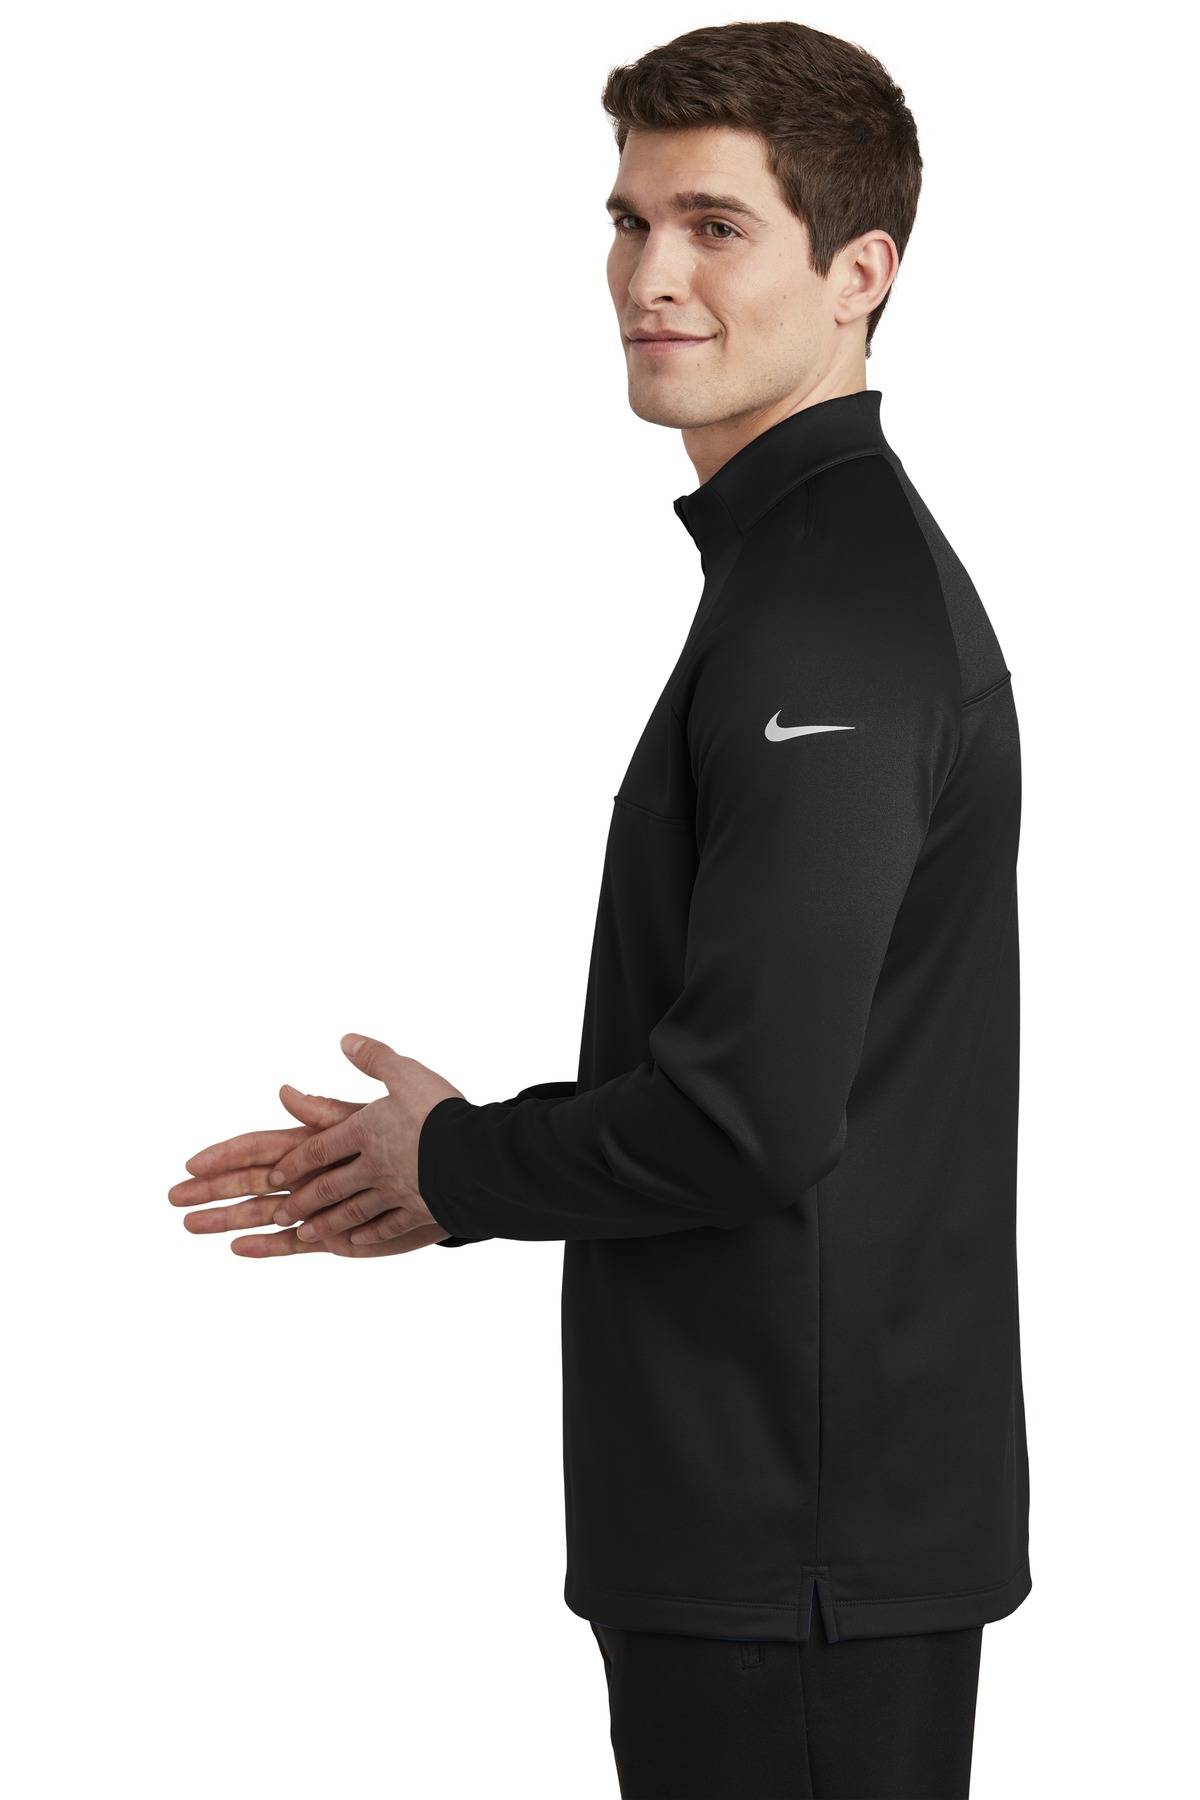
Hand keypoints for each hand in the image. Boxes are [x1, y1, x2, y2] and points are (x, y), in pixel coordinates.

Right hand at [169, 1083, 390, 1255]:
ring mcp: (319, 1208)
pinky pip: (294, 1243)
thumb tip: (284, 1090)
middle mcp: (309, 1177)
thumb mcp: (364, 1119)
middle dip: (211, 1189)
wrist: (450, 1176)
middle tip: (173, 1197)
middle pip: (250, 1183)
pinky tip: (237, 1247)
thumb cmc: (412, 1137)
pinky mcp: (335, 1236)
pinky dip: (266, 1246)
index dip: (225, 1155)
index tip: (191, 1162)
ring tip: (190, 1226)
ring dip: (227, 1218)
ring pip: (263, 1214)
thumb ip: (322, 1112)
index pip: (259, 1149)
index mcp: (313, 1143)